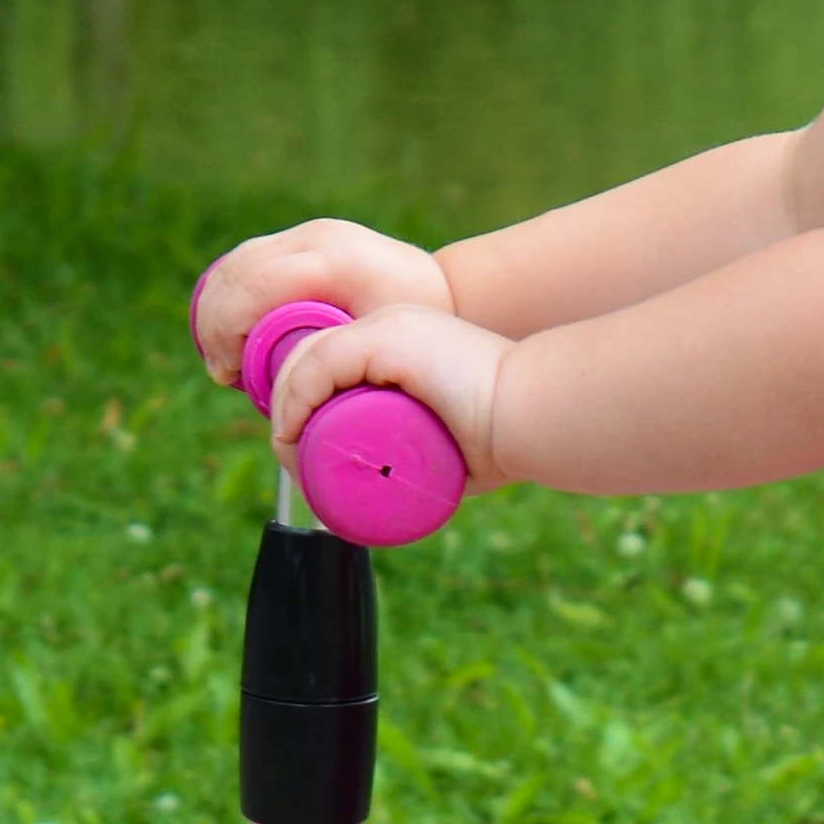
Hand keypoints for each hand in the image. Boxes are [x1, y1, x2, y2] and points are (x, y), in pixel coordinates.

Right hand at [190, 220, 452, 379]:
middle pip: (237, 271)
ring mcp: (310, 234)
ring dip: (216, 308)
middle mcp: (318, 238)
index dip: (226, 331)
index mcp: (334, 261)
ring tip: (223, 357)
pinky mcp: (304, 240)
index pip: (254, 286)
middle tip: (222, 372)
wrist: (450, 292)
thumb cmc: (422, 331)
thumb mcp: (382, 348)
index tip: (229, 375)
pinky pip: (249, 260)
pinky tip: (228, 330)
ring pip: (237, 262)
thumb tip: (286, 400)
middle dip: (214, 323)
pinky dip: (230, 295)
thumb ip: (338, 364)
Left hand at [265, 301, 514, 490]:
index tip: (302, 456)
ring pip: (306, 362)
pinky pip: (319, 362)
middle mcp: (388, 325)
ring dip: (287, 410)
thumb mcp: (448, 448)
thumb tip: (406, 498)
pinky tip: (293, 429)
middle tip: (295, 463)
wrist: (536, 417)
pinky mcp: (386, 336)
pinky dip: (296, 396)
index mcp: (401, 344)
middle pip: (309, 362)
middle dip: (288, 411)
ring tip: (293, 454)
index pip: (328, 366)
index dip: (302, 407)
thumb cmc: (507, 439)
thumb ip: (426, 458)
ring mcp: (386, 326)